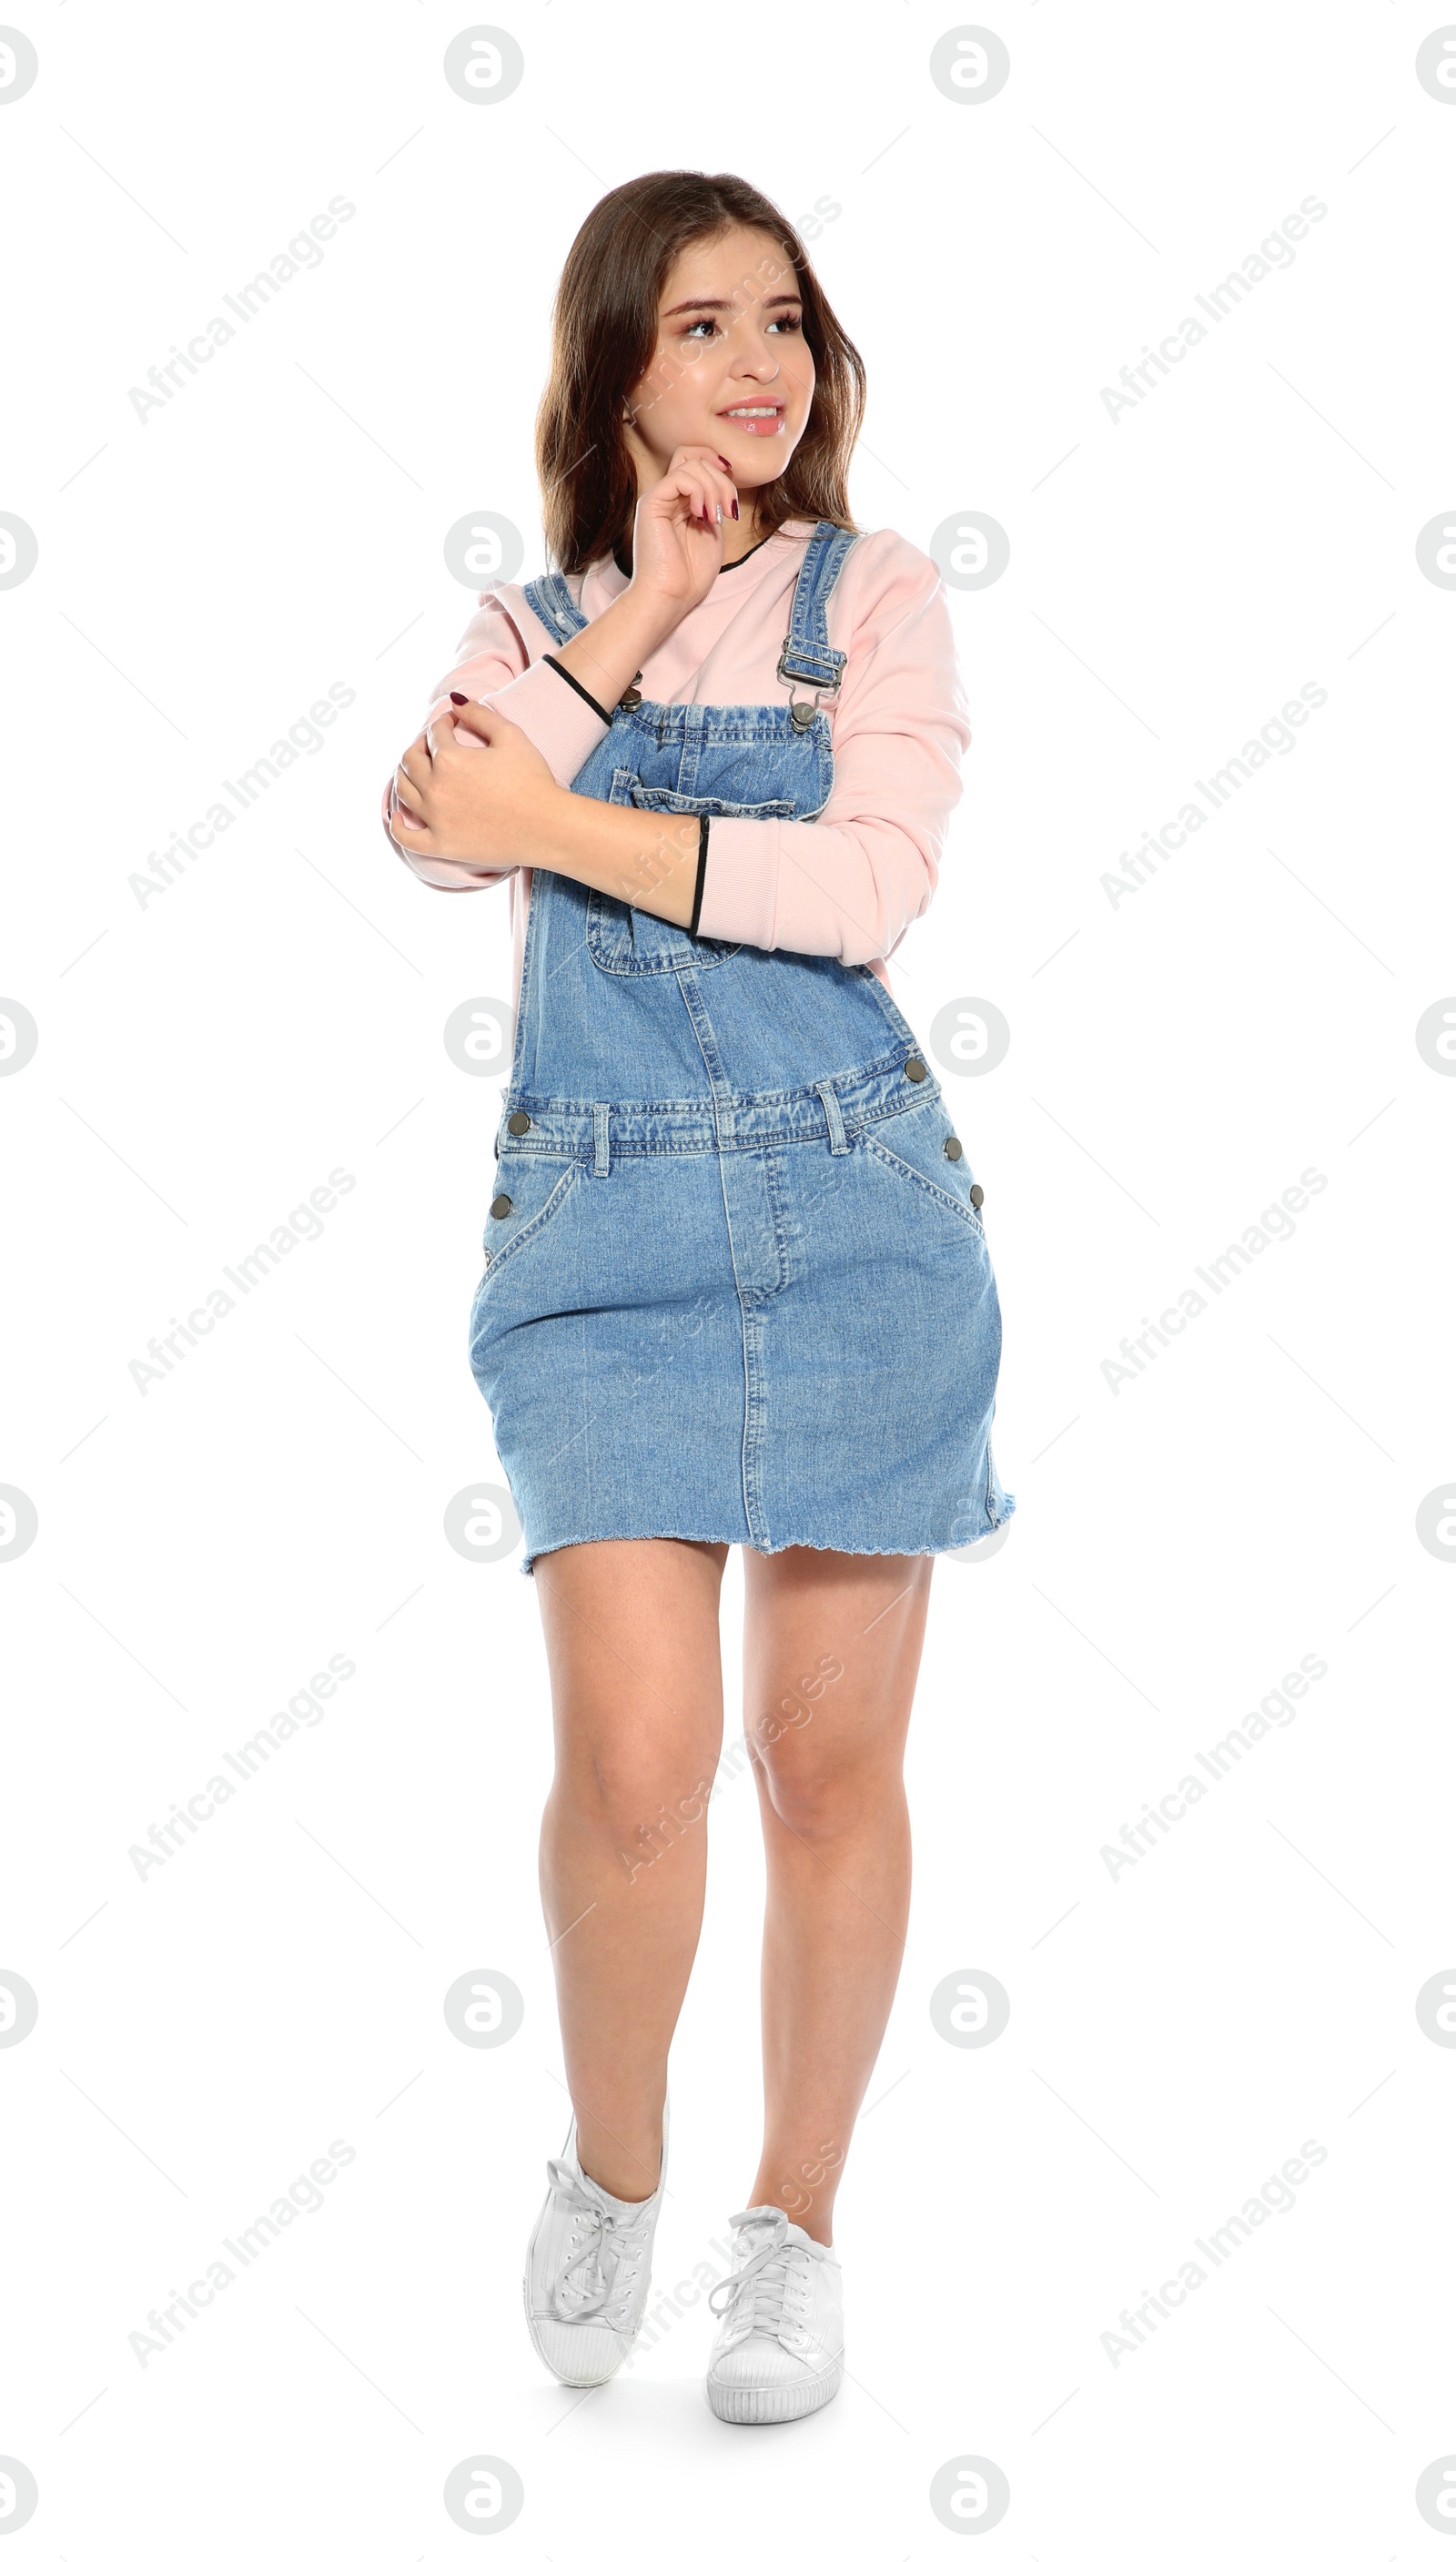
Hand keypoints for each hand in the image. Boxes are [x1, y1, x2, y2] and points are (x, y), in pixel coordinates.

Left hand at [389, 698, 557, 865]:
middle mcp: (436, 788)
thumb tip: (455, 701)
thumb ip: (479, 715)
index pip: (435, 732)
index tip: (454, 723)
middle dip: (420, 745)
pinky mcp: (441, 845)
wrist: (548, 827)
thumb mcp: (511, 736)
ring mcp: (435, 819)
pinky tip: (398, 814)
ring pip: (402, 790)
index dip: (444, 723)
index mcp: (451, 759)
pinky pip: (406, 837)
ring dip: (405, 774)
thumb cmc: (534, 780)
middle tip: (434, 744)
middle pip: (411, 758)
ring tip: (418, 770)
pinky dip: (396, 825)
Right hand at [626, 443, 740, 624]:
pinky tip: (702, 515)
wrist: (670, 597)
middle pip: (696, 458)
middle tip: (728, 511)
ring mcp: (658, 498)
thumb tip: (725, 480)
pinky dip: (699, 491)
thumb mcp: (713, 532)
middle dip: (722, 481)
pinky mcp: (651, 503)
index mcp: (681, 502)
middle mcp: (667, 496)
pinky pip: (679, 477)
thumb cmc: (690, 574)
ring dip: (713, 488)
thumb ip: (715, 504)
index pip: (696, 461)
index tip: (731, 494)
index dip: (717, 466)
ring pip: (691, 464)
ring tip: (715, 518)